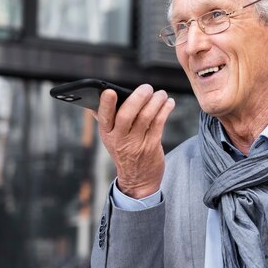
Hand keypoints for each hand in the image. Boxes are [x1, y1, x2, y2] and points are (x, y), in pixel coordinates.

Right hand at [92, 84, 174, 198]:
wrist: (137, 179)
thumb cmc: (124, 151)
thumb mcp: (111, 138)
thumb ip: (106, 118)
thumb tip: (99, 95)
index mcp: (107, 133)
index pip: (104, 117)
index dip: (106, 104)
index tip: (110, 92)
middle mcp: (119, 138)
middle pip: (126, 115)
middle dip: (138, 97)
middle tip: (147, 88)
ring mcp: (136, 143)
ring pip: (146, 117)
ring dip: (156, 101)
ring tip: (161, 94)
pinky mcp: (152, 145)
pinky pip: (159, 123)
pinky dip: (165, 110)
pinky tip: (168, 103)